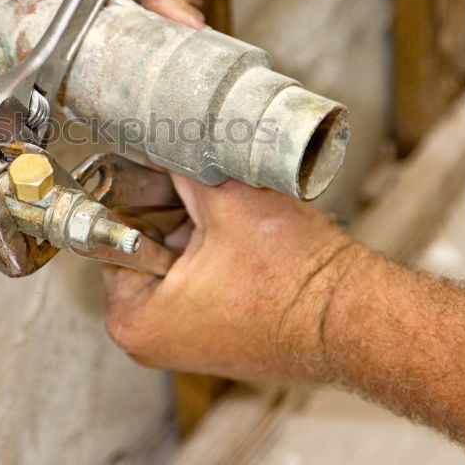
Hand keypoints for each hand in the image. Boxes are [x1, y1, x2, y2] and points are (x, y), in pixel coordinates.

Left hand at [103, 173, 358, 381]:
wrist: (355, 316)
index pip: (110, 229)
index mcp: (132, 317)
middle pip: (139, 239)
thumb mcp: (226, 199)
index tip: (158, 169)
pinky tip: (239, 236)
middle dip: (171, 207)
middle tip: (204, 191)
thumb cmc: (298, 280)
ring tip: (229, 215)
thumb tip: (156, 129)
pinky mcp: (209, 327)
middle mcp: (147, 335)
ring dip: (195, 223)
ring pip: (170, 250)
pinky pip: (193, 270)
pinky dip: (212, 245)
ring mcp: (180, 335)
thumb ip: (179, 160)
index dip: (139, 190)